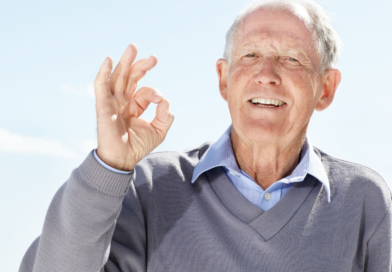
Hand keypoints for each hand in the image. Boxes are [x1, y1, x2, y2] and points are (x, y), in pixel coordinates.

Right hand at [94, 44, 173, 170]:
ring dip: (125, 61)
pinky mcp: (103, 106)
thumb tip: (164, 99)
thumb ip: (165, 114)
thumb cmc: (138, 146)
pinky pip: (101, 87)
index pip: (144, 91)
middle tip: (154, 58)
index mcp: (134, 105)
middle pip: (130, 77)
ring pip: (117, 77)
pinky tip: (108, 60)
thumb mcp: (159, 130)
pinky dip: (103, 73)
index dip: (154, 93)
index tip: (160, 100)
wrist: (123, 160)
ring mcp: (112, 102)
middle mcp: (122, 101)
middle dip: (141, 65)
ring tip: (133, 47)